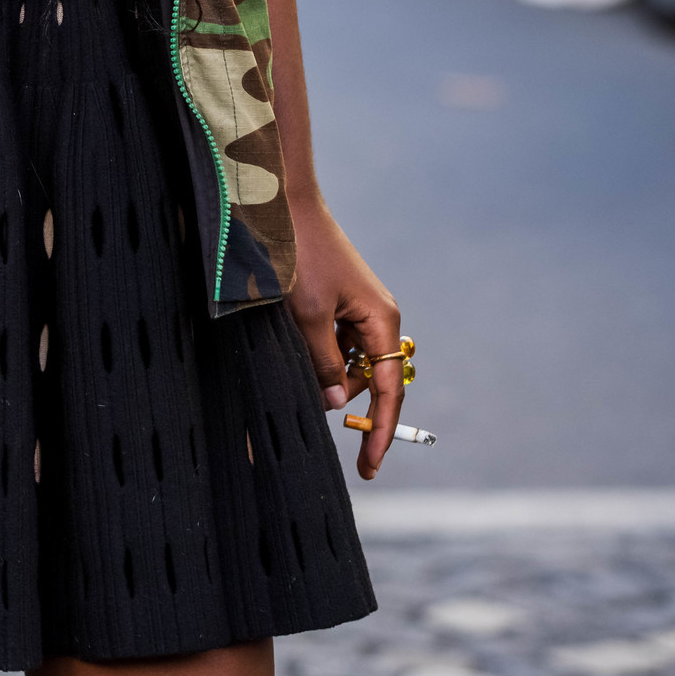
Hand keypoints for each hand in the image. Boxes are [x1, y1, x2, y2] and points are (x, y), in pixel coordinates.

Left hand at [284, 191, 403, 479]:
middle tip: (306, 395)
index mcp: (382, 321)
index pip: (389, 391)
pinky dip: (316, 352)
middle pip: (366, 380)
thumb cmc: (301, 256)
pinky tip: (294, 336)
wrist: (286, 208)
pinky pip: (333, 342)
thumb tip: (335, 403)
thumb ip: (324, 363)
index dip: (379, 431)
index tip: (368, 467)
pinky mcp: (339, 303)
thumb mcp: (308, 317)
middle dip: (338, 394)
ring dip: (322, 370)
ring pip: (346, 363)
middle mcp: (377, 318)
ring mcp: (358, 310)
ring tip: (293, 344)